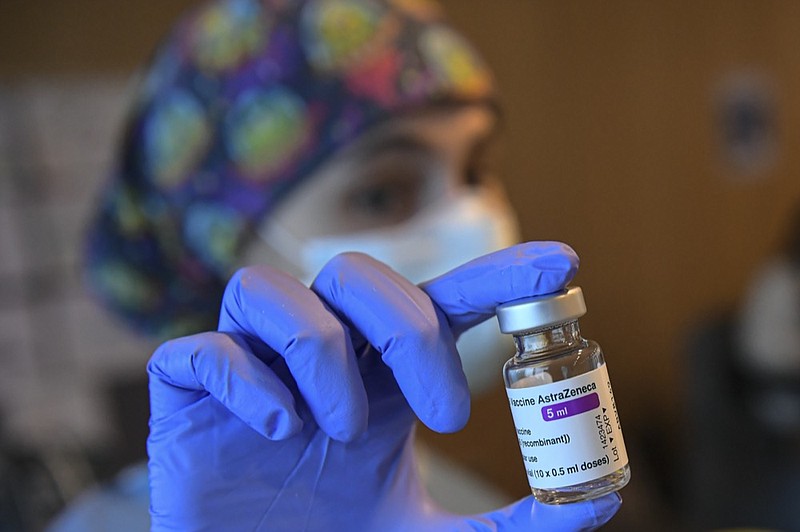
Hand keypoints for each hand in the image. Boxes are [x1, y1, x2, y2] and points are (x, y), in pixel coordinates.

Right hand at [146, 242, 620, 529]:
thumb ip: (514, 525)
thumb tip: (599, 497)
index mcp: (377, 377)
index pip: (438, 302)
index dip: (497, 276)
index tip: (564, 266)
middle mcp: (318, 357)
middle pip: (355, 274)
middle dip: (408, 327)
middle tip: (444, 414)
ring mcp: (250, 370)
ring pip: (270, 291)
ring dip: (320, 351)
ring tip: (339, 430)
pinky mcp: (188, 397)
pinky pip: (202, 350)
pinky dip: (244, 380)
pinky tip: (275, 433)